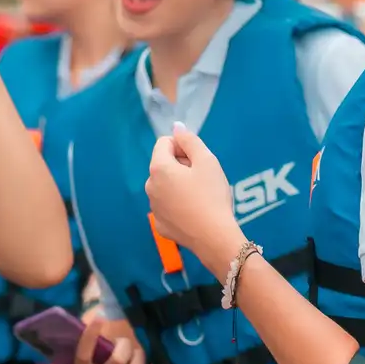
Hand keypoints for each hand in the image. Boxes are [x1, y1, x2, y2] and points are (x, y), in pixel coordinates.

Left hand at [145, 125, 237, 265]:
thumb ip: (189, 140)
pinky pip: (168, 206)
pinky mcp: (160, 225)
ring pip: (165, 186)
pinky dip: (179, 204)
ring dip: (180, 184)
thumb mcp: (207, 161)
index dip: (183, 146)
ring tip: (201, 195)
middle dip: (181, 165)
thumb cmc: (212, 195)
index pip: (164, 143)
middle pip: (164, 165)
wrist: (214, 237)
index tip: (199, 159)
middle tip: (203, 177)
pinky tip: (195, 212)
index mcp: (159, 168)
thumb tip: (176, 127)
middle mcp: (150, 186)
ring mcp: (154, 208)